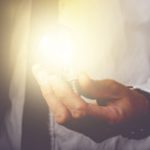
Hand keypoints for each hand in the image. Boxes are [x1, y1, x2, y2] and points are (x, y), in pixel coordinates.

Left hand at [33, 66, 148, 124]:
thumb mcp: (118, 90)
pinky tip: (50, 84)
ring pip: (60, 115)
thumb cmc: (128, 102)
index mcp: (108, 120)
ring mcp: (86, 130)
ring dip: (49, 94)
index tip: (54, 76)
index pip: (80, 110)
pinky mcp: (81, 126)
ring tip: (42, 75)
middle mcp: (94, 129)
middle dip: (50, 92)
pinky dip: (55, 97)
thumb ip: (97, 86)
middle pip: (64, 115)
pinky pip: (63, 112)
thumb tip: (79, 77)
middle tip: (41, 72)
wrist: (133, 115)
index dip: (65, 93)